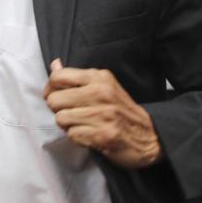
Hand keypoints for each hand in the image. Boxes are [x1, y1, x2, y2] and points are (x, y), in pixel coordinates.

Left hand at [43, 59, 161, 167]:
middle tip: (72, 114)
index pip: (58, 77)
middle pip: (54, 100)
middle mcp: (101, 93)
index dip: (50, 89)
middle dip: (58, 110)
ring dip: (68, 126)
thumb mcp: (103, 86)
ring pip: (61, 119)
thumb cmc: (121, 111)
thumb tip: (54, 64)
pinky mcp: (104, 134)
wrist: (150, 136)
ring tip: (82, 125)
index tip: (56, 97)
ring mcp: (103, 114)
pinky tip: (90, 135)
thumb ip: (77, 78)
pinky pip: (72, 135)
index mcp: (99, 78)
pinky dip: (77, 138)